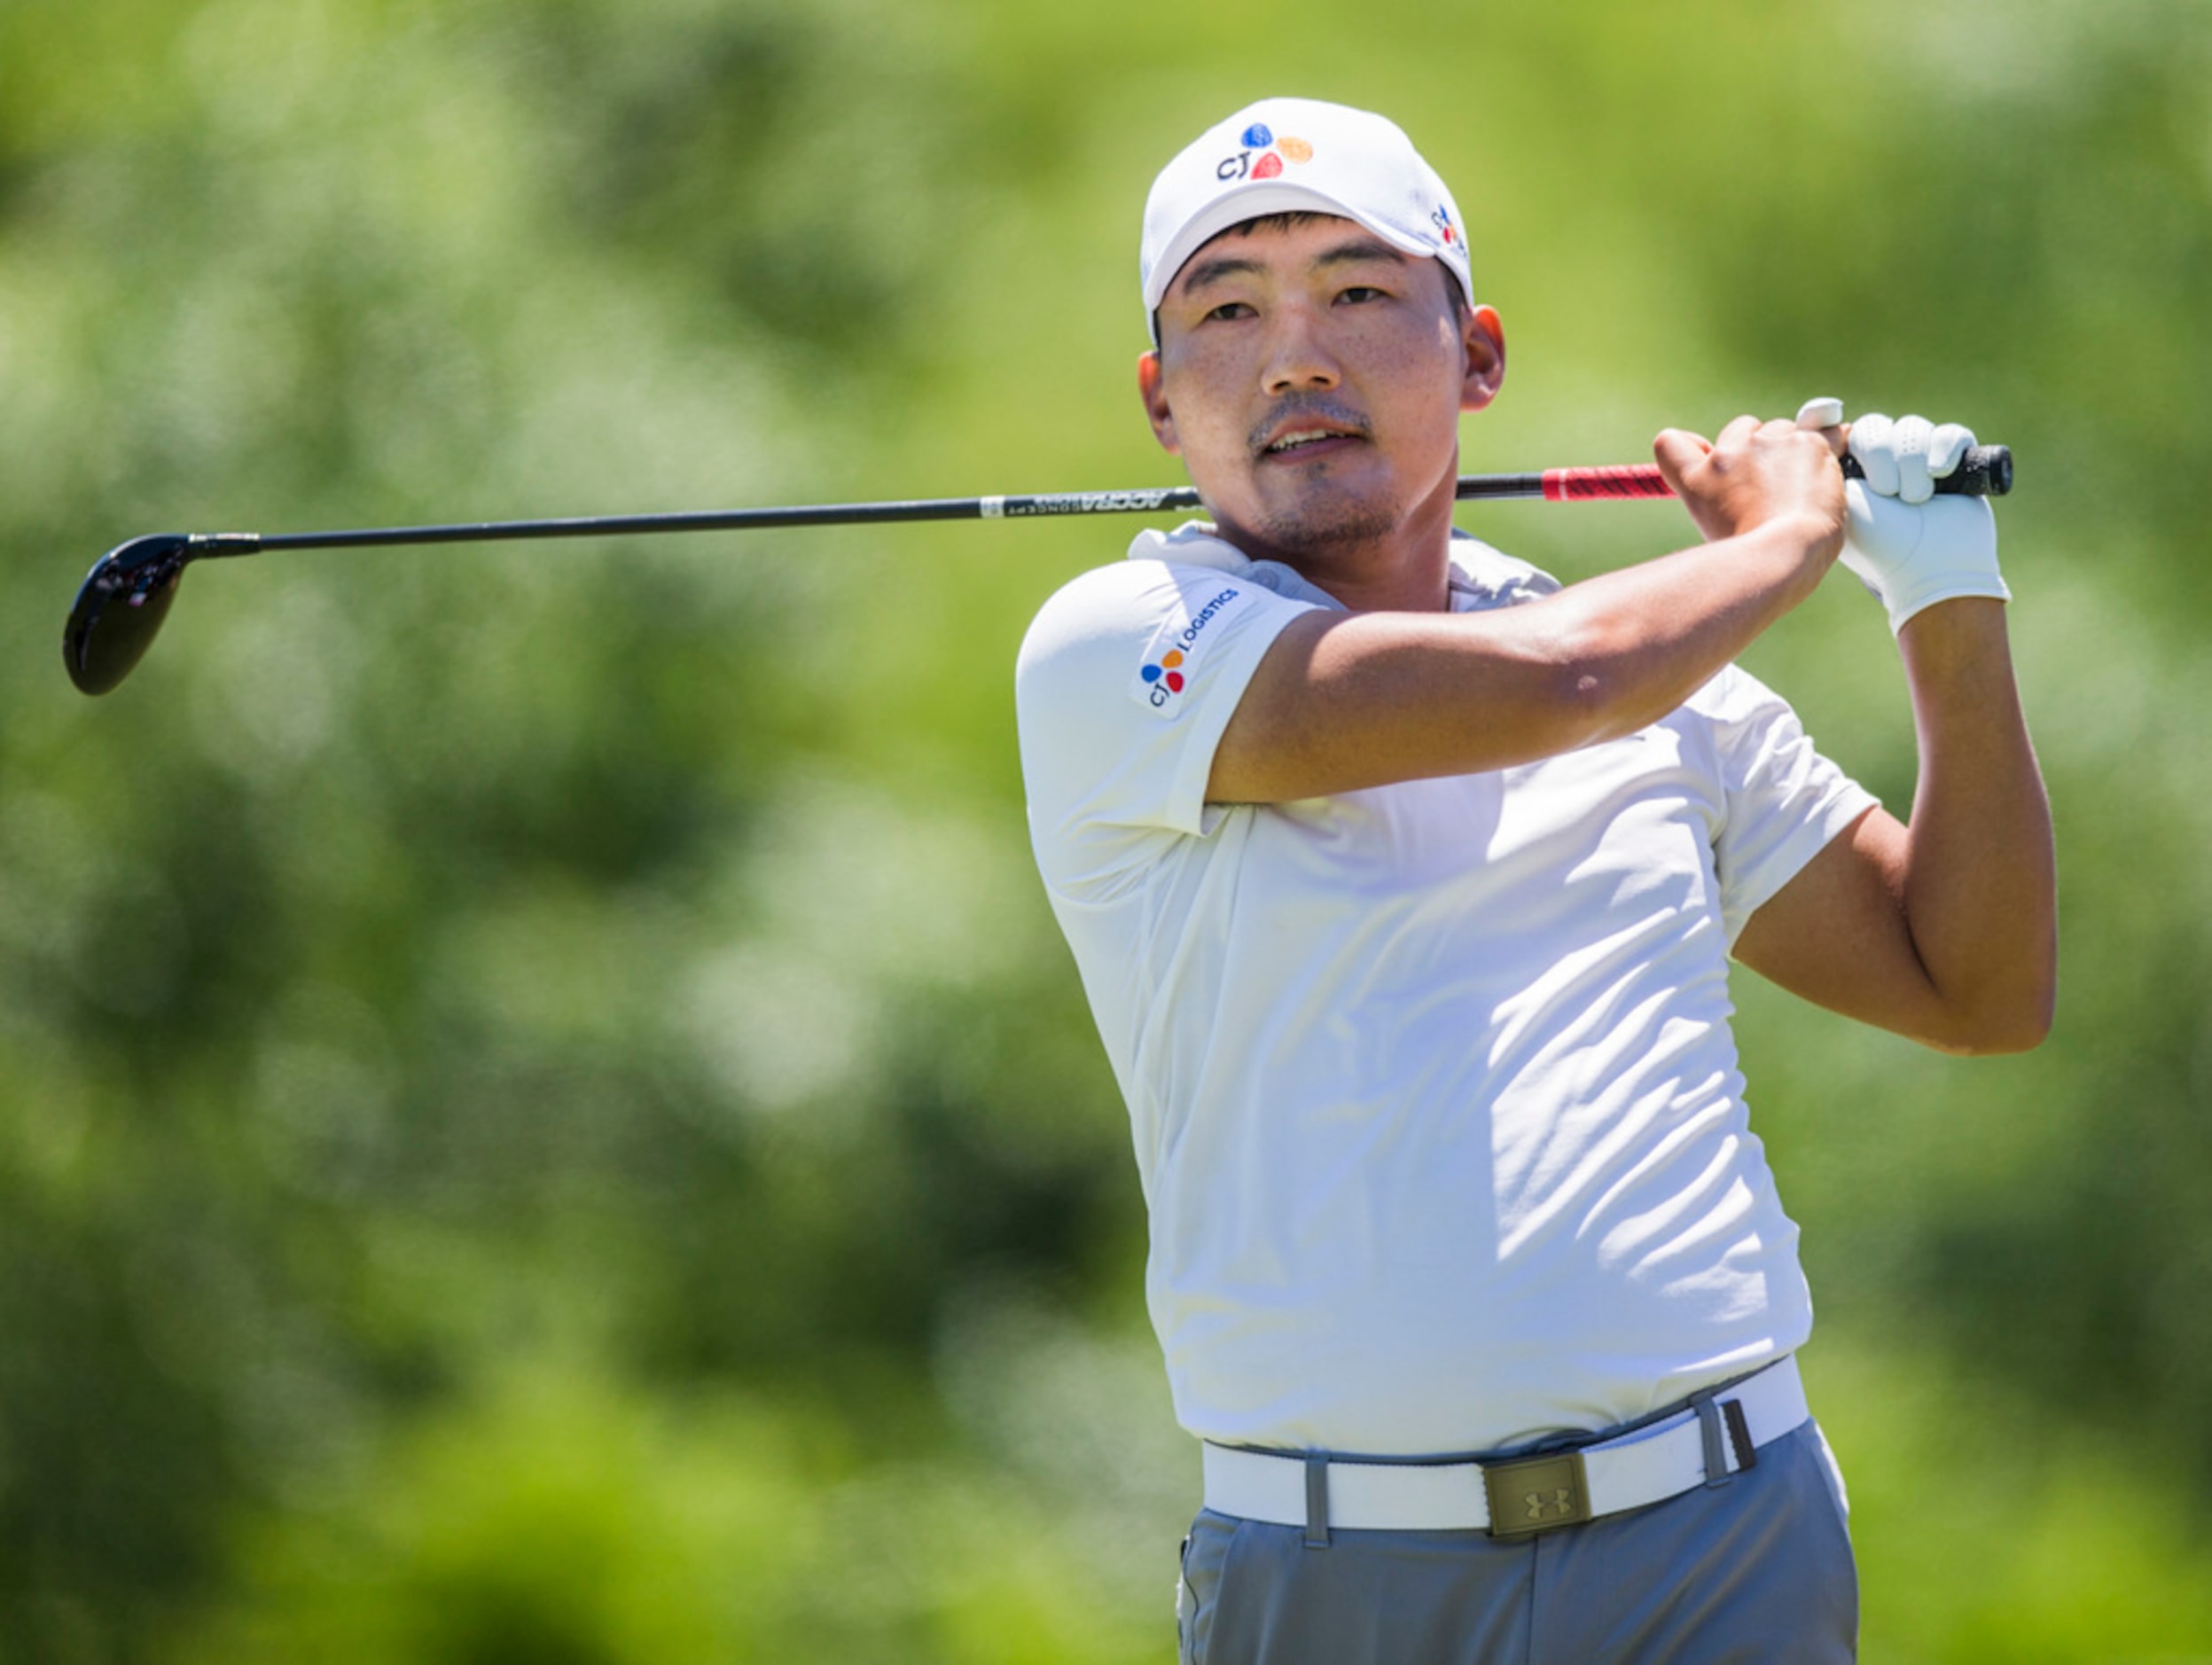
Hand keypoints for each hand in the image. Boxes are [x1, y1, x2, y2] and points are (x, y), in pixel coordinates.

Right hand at [1654, 403, 1845, 554]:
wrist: (1785, 556)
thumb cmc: (1753, 558)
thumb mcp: (1715, 533)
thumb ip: (1717, 500)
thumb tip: (1728, 480)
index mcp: (1696, 479)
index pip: (1670, 443)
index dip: (1690, 447)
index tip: (1709, 458)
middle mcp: (1728, 454)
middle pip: (1743, 430)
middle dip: (1758, 451)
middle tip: (1772, 489)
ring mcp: (1768, 444)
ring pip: (1783, 430)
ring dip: (1793, 451)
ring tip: (1803, 490)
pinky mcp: (1807, 443)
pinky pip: (1827, 432)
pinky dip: (1834, 444)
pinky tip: (1834, 462)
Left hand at [1840, 411, 2007, 633]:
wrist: (1932, 568)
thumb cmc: (1881, 545)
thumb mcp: (1843, 503)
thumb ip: (1826, 464)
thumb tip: (1813, 420)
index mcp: (1851, 474)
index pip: (1843, 431)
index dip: (1834, 419)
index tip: (1828, 412)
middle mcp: (1883, 464)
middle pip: (1876, 427)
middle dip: (1881, 456)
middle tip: (1887, 493)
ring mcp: (1920, 462)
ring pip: (1912, 428)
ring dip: (1912, 463)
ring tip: (1915, 499)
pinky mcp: (1956, 463)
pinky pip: (1951, 434)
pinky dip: (1945, 450)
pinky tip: (1939, 473)